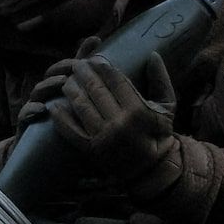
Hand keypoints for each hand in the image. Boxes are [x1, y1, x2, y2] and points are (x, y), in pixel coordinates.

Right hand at [16, 36, 99, 125]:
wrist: (39, 149)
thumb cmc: (61, 122)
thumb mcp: (75, 100)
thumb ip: (86, 75)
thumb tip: (98, 44)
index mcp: (58, 87)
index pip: (63, 67)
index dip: (72, 61)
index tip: (84, 59)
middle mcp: (45, 94)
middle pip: (49, 75)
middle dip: (61, 69)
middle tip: (74, 67)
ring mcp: (33, 106)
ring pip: (38, 91)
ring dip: (50, 85)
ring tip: (62, 82)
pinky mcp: (25, 122)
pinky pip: (25, 114)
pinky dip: (31, 110)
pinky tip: (42, 110)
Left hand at [49, 52, 176, 179]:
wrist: (150, 168)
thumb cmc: (158, 134)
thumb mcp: (168, 107)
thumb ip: (161, 80)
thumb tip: (154, 54)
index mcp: (138, 111)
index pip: (116, 81)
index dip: (103, 67)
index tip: (95, 58)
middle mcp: (119, 123)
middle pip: (96, 90)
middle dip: (84, 73)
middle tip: (77, 64)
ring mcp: (103, 137)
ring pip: (81, 106)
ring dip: (71, 89)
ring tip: (67, 79)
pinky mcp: (91, 149)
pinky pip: (71, 131)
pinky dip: (61, 118)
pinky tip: (55, 106)